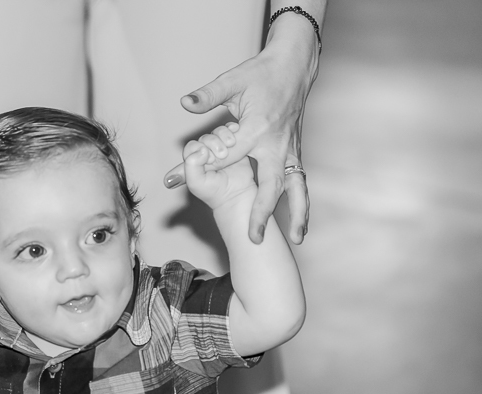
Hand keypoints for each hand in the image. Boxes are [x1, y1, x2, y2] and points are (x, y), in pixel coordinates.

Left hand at [164, 43, 315, 244]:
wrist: (295, 66)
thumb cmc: (261, 73)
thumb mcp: (232, 81)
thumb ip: (208, 96)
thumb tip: (185, 103)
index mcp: (258, 128)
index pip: (228, 156)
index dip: (205, 169)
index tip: (180, 185)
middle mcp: (276, 143)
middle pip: (271, 184)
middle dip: (262, 212)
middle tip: (253, 237)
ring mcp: (289, 149)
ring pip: (294, 186)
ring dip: (296, 214)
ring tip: (295, 239)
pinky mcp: (295, 152)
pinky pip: (300, 181)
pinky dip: (301, 203)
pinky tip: (301, 225)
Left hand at [182, 125, 256, 210]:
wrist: (238, 196)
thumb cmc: (215, 193)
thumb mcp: (196, 183)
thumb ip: (191, 166)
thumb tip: (201, 150)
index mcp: (194, 162)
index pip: (192, 146)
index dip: (200, 149)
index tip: (210, 159)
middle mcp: (206, 155)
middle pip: (206, 137)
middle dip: (213, 142)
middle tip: (222, 154)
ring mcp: (220, 150)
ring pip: (218, 132)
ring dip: (223, 134)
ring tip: (230, 144)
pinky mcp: (235, 146)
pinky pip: (231, 131)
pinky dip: (232, 128)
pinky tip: (236, 130)